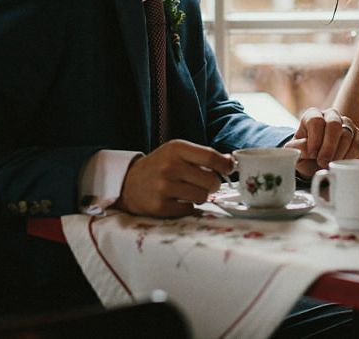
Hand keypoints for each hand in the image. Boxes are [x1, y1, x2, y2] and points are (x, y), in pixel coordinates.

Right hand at [115, 139, 233, 216]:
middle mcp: (169, 166)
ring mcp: (163, 187)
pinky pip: (189, 210)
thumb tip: (230, 162)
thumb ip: (202, 155)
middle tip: (207, 184)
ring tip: (191, 191)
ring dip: (201, 196)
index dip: (225, 165)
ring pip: (202, 196)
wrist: (128, 182)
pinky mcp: (159, 206)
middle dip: (214, 184)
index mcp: (176, 148)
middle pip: (210, 180)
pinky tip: (180, 200)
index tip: (230, 169)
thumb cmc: (160, 165)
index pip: (210, 156)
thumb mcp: (177, 152)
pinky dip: (189, 207)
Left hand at [284, 107, 358, 176]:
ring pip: (347, 135)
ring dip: (338, 154)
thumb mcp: (296, 153)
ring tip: (331, 164)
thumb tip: (305, 148)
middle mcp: (331, 115)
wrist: (318, 162)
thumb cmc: (306, 155)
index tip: (312, 154)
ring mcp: (347, 123)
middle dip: (329, 147)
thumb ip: (297, 148)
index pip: (316, 121)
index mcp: (313, 115)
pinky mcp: (358, 134)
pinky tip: (342, 163)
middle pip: (334, 124)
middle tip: (323, 162)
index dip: (314, 139)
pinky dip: (351, 156)